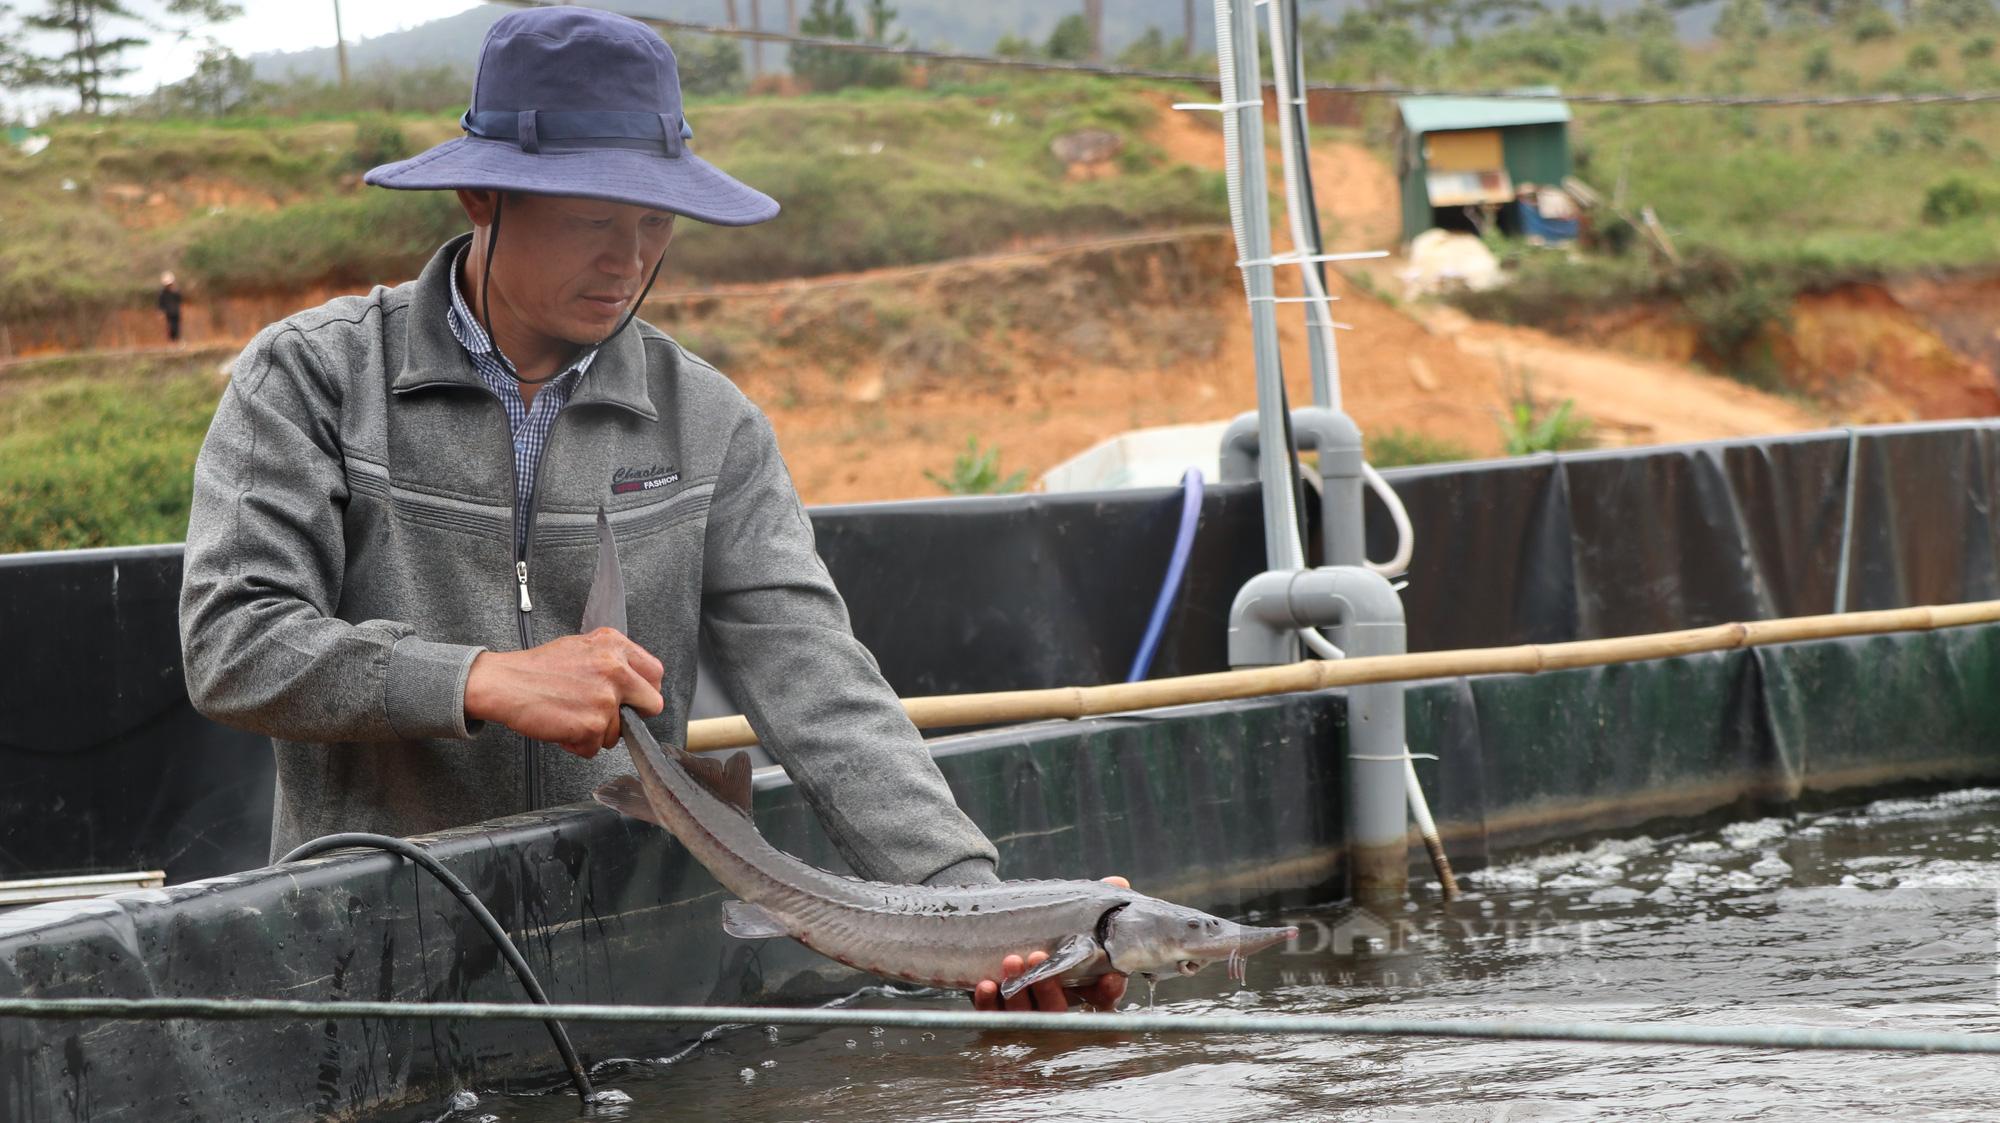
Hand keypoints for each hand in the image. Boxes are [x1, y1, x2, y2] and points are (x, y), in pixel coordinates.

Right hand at [464, 627, 664, 757]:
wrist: (505, 683)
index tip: (635, 698)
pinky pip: (594, 748)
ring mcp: (606, 698)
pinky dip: (578, 745)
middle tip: (608, 715)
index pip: (655, 673)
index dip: (645, 690)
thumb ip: (611, 659)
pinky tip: (563, 727)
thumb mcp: (581, 647)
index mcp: (614, 646)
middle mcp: (615, 669)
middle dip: (632, 715)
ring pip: (619, 732)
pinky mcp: (593, 725)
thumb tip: (633, 681)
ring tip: (571, 716)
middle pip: (652, 705)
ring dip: (597, 732)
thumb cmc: (537, 669)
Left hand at [970, 876, 1130, 1011]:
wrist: (1003, 929)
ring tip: (1010, 960)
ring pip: (1025, 1015)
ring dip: (1017, 992)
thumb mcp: (1070, 915)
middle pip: (1057, 1010)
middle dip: (1048, 987)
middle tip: (1037, 956)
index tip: (1109, 978)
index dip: (1108, 991)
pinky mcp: (995, 1011)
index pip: (1102, 998)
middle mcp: (1054, 1002)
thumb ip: (1094, 903)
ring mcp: (1024, 1011)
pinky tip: (986, 985)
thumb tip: (1118, 882)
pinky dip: (988, 1004)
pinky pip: (992, 1016)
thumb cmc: (1046, 928)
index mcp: (1080, 986)